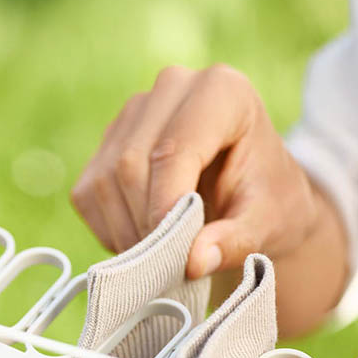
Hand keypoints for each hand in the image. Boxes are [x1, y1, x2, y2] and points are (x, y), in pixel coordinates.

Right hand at [71, 64, 327, 277]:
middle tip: (168, 268)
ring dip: (126, 233)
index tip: (175, 255)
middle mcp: (171, 88)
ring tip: (159, 261)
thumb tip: (194, 261)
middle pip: (131, 164)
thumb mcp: (269, 225)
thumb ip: (237, 241)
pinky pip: (88, 195)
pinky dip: (109, 231)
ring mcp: (131, 114)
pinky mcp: (105, 145)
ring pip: (105, 181)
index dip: (167, 205)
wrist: (251, 197)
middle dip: (146, 225)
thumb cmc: (266, 203)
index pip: (175, 148)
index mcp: (223, 91)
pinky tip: (143, 243)